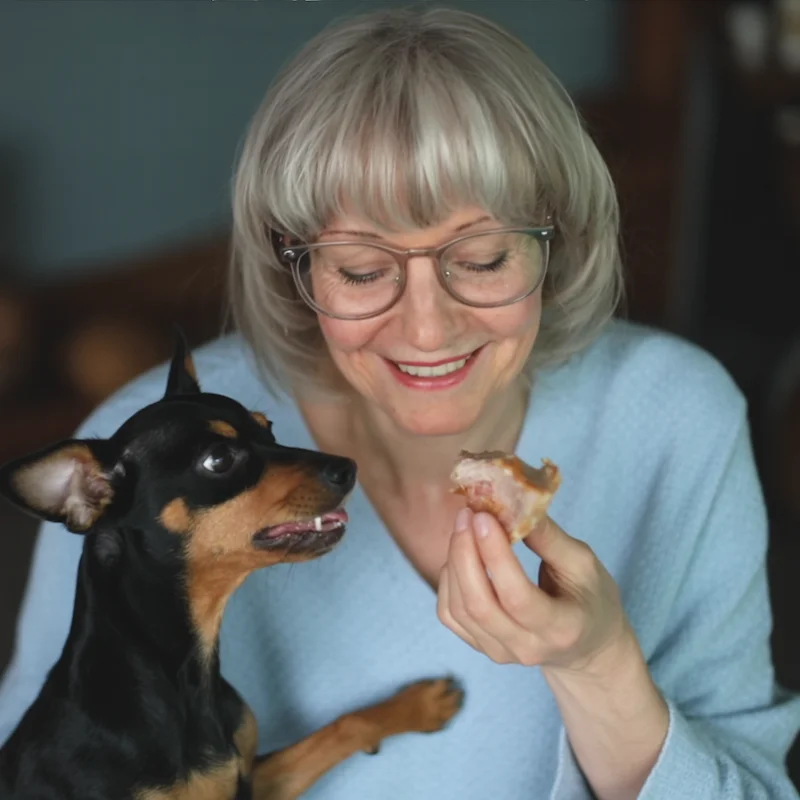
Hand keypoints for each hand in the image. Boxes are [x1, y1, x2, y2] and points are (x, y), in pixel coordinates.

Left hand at [437, 507, 630, 676]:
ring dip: (454, 562)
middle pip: (479, 604)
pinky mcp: (481, 647)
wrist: (586, 648)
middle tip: (466, 515)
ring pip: (458, 609)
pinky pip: (449, 615)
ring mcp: (500, 653)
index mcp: (561, 628)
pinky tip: (460, 557)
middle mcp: (526, 647)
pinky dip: (448, 581)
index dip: (495, 555)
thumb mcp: (582, 564)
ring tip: (463, 528)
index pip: (516, 596)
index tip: (484, 517)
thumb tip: (514, 505)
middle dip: (465, 553)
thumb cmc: (590, 599)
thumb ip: (549, 538)